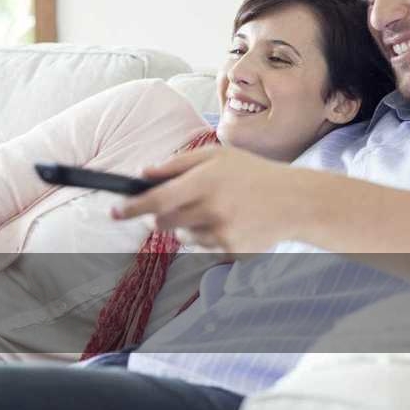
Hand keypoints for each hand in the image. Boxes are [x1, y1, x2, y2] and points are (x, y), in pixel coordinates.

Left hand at [113, 146, 309, 253]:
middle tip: (174, 206)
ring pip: (182, 238)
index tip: (113, 212)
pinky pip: (204, 249)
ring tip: (215, 210)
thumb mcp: (217, 156)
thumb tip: (143, 172)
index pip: (156, 199)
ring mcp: (222, 234)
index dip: (131, 207)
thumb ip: (178, 164)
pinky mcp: (231, 252)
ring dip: (187, 227)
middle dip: (159, 216)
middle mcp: (211, 209)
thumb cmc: (253, 173)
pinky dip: (208, 238)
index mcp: (205, 181)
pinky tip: (230, 223)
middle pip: (163, 223)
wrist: (296, 202)